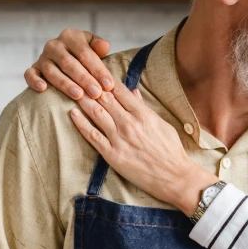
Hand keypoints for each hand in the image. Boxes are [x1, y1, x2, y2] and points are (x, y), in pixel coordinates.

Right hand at [25, 29, 114, 99]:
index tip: (108, 85)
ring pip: (51, 71)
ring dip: (65, 84)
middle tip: (96, 93)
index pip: (85, 53)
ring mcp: (42, 57)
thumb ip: (99, 46)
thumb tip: (105, 46)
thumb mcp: (93, 45)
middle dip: (84, 79)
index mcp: (71, 36)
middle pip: (69, 63)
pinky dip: (34, 81)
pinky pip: (30, 74)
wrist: (66, 56)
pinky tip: (43, 89)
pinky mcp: (33, 68)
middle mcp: (54, 45)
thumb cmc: (84, 54)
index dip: (98, 70)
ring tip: (79, 95)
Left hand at [68, 82, 218, 214]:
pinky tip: (73, 113)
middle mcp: (129, 123)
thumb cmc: (172, 152)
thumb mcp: (162, 124)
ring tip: (72, 90)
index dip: (105, 78)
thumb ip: (145, 108)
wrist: (175, 177)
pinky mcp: (112, 154)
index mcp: (143, 114)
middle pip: (104, 98)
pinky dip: (81, 123)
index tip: (95, 71)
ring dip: (82, 100)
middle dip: (90, 85)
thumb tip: (134, 92)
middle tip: (77, 75)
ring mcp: (119, 139)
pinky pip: (92, 135)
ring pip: (96, 113)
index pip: (119, 90)